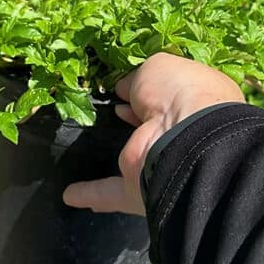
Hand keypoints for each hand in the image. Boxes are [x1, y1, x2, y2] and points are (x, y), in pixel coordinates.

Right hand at [62, 52, 244, 215]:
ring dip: (113, 162)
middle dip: (132, 124)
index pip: (169, 97)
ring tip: (86, 157)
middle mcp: (182, 137)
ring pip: (133, 162)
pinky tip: (69, 195)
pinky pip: (111, 193)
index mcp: (194, 104)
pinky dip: (90, 194)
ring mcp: (161, 165)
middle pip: (150, 130)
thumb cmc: (177, 91)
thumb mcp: (155, 68)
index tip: (124, 92)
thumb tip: (124, 91)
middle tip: (108, 117)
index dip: (148, 92)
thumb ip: (136, 79)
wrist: (188, 137)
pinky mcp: (141, 190)